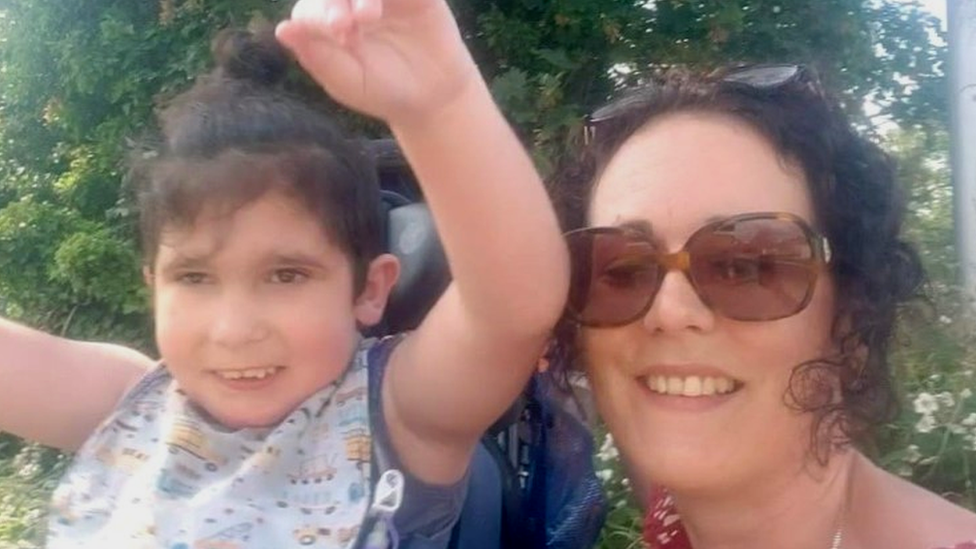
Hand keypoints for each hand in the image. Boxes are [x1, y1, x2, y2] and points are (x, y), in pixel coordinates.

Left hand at [276, 0, 479, 125]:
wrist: (431, 98)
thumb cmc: (383, 92)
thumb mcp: (348, 82)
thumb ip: (318, 57)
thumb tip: (282, 30)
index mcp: (327, 23)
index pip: (311, 8)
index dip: (320, 13)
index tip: (338, 32)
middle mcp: (351, 2)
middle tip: (344, 23)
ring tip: (369, 16)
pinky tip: (390, 3)